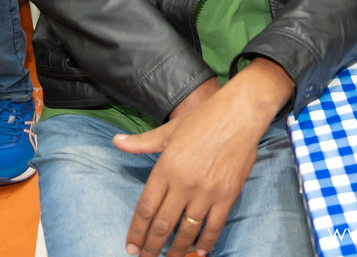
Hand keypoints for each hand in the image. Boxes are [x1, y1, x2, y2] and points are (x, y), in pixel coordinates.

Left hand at [115, 61, 293, 256]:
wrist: (240, 113)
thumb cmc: (204, 118)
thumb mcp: (169, 130)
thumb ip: (142, 142)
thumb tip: (116, 142)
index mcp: (166, 168)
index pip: (145, 209)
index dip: (137, 232)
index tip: (131, 247)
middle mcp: (183, 183)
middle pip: (163, 225)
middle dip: (152, 247)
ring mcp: (206, 191)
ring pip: (187, 231)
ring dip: (176, 250)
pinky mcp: (227, 195)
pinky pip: (214, 226)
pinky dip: (206, 243)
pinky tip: (199, 252)